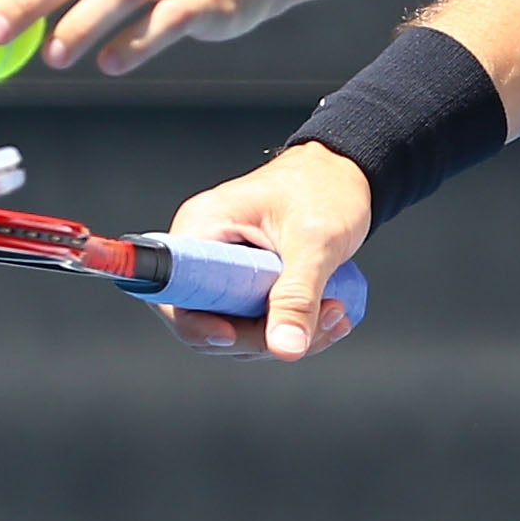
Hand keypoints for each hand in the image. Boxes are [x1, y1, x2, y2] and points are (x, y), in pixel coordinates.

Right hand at [154, 145, 371, 363]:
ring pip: (235, 327)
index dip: (196, 323)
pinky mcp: (245, 280)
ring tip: (334, 311)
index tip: (233, 334)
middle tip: (315, 322)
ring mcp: (223, 268)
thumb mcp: (314, 244)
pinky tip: (329, 315)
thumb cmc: (323, 189)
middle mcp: (203, 249)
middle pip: (205, 319)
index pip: (174, 291)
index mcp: (203, 228)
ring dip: (286, 333)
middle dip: (261, 335)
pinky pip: (255, 319)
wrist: (344, 172)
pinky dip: (292, 326)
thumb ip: (297, 297)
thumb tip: (286, 349)